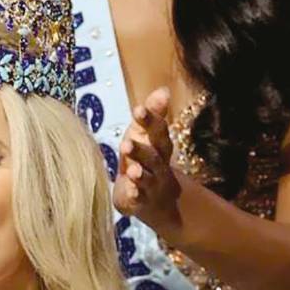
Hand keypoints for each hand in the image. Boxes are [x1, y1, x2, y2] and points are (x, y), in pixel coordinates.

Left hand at [112, 87, 180, 233]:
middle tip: (126, 142)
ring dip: (140, 174)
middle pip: (153, 156)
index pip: (158, 131)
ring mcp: (151, 184)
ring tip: (131, 170)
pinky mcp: (141, 200)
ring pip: (147, 178)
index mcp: (159, 146)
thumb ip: (152, 114)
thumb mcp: (145, 135)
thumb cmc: (146, 158)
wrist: (157, 199)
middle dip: (141, 149)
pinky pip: (140, 198)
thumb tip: (163, 90)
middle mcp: (159, 165)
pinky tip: (131, 191)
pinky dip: (136, 194)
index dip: (151, 120)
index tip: (139, 110)